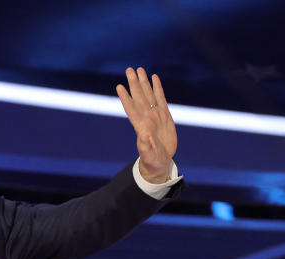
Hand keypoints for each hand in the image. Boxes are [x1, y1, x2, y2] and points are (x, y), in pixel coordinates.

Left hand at [116, 67, 177, 183]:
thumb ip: (146, 146)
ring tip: (139, 69)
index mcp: (141, 126)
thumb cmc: (152, 161)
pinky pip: (160, 98)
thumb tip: (143, 136)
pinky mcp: (165, 116)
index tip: (120, 86)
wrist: (160, 162)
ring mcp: (155, 115)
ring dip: (143, 82)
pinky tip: (154, 77)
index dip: (126, 98)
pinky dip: (157, 88)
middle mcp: (146, 118)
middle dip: (134, 83)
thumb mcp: (149, 155)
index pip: (131, 109)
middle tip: (129, 69)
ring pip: (148, 95)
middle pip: (139, 97)